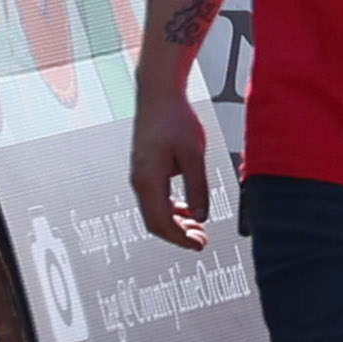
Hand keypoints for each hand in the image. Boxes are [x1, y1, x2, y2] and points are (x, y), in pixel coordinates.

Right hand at [129, 91, 213, 250]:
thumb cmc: (174, 119)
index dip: (180, 238)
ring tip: (199, 228)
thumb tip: (201, 215)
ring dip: (177, 222)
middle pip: (155, 221)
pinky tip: (189, 209)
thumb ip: (198, 187)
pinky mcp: (147, 169)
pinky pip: (157, 198)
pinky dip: (172, 208)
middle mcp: (140, 181)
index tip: (199, 246)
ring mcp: (141, 175)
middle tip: (201, 240)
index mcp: (149, 180)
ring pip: (156, 210)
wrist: (159, 95)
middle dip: (178, 234)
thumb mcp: (193, 155)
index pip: (161, 222)